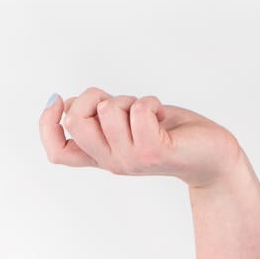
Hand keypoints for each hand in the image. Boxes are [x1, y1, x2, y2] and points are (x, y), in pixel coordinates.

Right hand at [38, 89, 242, 189]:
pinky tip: (162, 116)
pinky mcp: (153, 152)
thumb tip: (65, 103)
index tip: (58, 100)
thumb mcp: (124, 121)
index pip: (57, 151)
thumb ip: (96, 116)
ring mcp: (131, 159)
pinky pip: (137, 110)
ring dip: (129, 100)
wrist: (211, 154)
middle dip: (94, 96)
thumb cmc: (169, 132)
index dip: (48, 124)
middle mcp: (112, 162)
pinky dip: (149, 103)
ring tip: (148, 114)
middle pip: (76, 121)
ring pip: (106, 110)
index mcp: (102, 156)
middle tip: (121, 102)